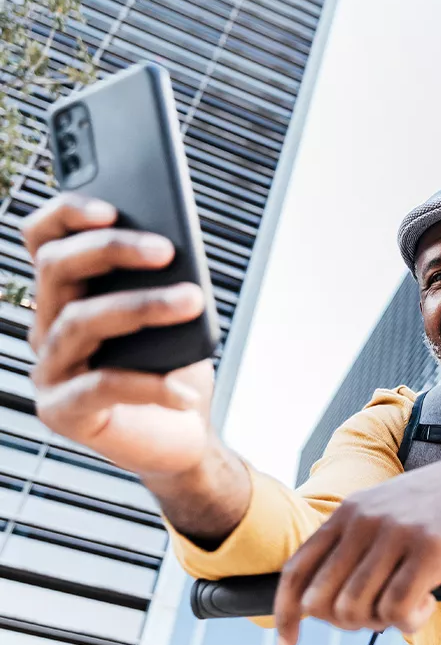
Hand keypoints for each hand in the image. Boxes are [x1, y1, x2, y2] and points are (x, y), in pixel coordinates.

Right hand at [22, 193, 212, 476]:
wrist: (181, 437)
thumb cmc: (174, 370)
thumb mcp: (174, 317)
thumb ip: (161, 282)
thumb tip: (169, 248)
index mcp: (67, 296)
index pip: (45, 240)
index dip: (66, 215)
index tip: (109, 207)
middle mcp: (48, 328)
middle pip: (56, 268)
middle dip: (112, 251)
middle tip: (167, 250)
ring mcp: (50, 371)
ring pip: (81, 321)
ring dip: (141, 307)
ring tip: (191, 301)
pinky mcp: (64, 412)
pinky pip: (101, 386)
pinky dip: (150, 383)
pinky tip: (185, 388)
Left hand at [273, 438, 440, 644]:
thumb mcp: (394, 508)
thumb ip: (361, 541)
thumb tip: (332, 597)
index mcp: (351, 510)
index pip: (296, 569)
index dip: (286, 613)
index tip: (288, 643)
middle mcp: (366, 519)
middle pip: (322, 601)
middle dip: (346, 623)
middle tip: (381, 615)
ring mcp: (396, 533)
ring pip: (354, 610)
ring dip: (380, 623)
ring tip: (411, 604)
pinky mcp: (431, 550)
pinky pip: (396, 612)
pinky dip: (410, 622)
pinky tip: (430, 602)